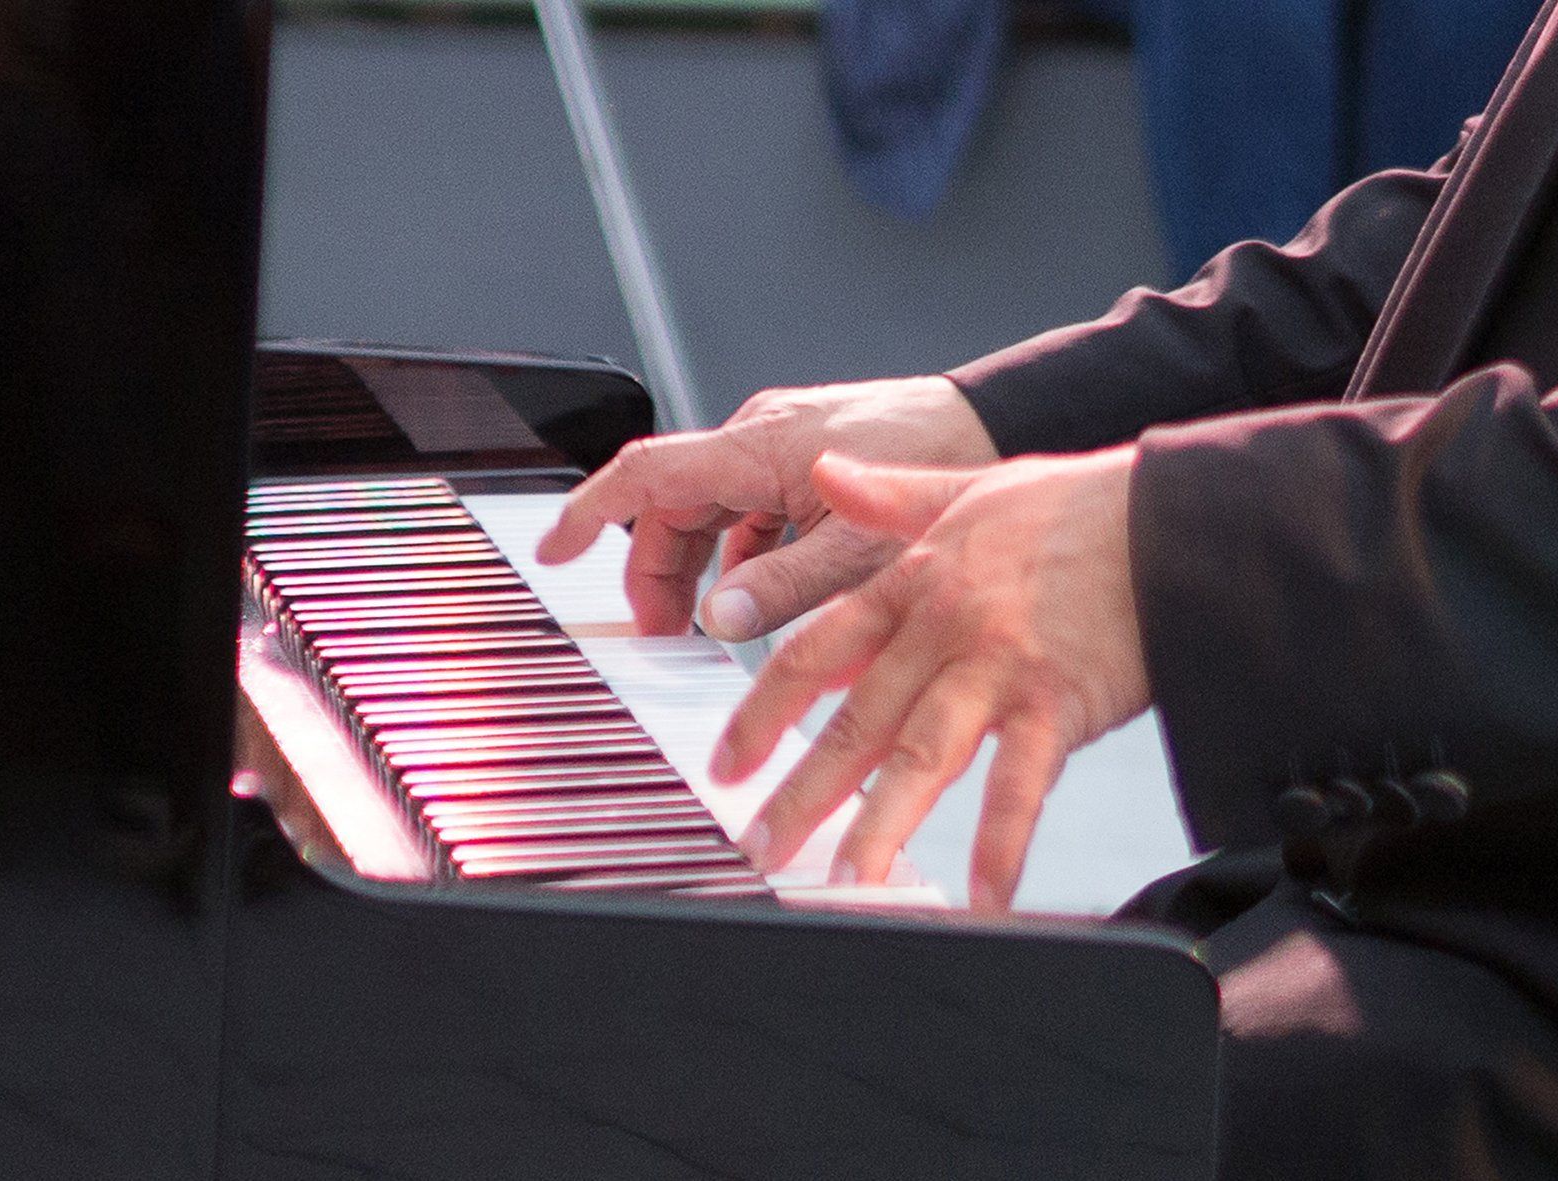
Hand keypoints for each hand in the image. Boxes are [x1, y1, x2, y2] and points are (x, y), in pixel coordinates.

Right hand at [535, 377, 997, 639]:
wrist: (1000, 422)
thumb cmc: (940, 465)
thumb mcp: (859, 552)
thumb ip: (784, 589)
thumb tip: (719, 620)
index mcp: (760, 450)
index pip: (647, 475)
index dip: (591, 512)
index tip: (557, 550)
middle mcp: (763, 439)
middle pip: (675, 506)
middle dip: (660, 572)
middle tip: (668, 634)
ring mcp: (786, 446)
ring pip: (714, 510)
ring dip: (705, 567)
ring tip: (717, 624)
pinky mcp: (811, 459)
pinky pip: (753, 507)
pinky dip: (746, 552)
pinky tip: (769, 593)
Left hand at [713, 446, 1151, 910]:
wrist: (1173, 516)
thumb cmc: (1079, 507)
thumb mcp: (968, 487)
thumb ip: (889, 495)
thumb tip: (825, 470)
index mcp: (916, 580)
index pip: (817, 650)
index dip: (764, 710)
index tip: (729, 760)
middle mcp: (945, 627)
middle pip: (857, 721)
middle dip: (802, 791)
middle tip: (760, 845)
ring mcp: (1000, 667)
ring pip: (921, 756)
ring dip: (880, 826)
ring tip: (847, 880)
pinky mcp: (1061, 701)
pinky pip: (1023, 784)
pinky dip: (1002, 843)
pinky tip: (985, 894)